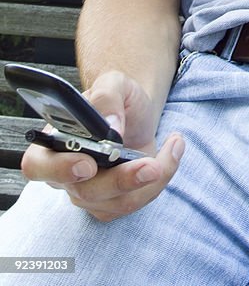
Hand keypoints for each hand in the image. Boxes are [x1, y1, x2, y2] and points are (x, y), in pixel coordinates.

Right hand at [20, 70, 184, 221]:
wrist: (135, 114)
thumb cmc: (116, 99)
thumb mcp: (114, 83)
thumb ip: (108, 96)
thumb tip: (111, 126)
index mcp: (53, 143)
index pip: (38, 165)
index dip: (59, 169)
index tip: (88, 164)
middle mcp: (66, 174)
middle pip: (84, 192)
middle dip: (120, 181)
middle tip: (149, 166)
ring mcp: (89, 193)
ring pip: (116, 202)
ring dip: (150, 179)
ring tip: (173, 145)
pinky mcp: (113, 202)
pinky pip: (136, 200)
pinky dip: (162, 177)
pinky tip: (172, 149)